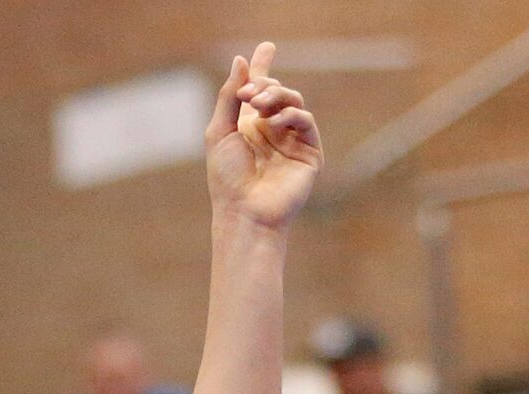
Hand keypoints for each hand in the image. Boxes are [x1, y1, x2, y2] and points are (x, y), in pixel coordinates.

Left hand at [205, 43, 320, 228]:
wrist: (243, 211)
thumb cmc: (227, 178)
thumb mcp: (219, 132)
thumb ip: (229, 97)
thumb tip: (240, 60)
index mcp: (249, 126)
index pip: (259, 90)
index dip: (262, 69)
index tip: (266, 47)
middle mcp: (271, 130)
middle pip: (276, 91)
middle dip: (263, 85)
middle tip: (248, 93)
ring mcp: (291, 139)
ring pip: (293, 101)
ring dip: (276, 96)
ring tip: (258, 104)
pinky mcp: (308, 151)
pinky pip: (305, 122)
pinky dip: (290, 115)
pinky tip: (272, 122)